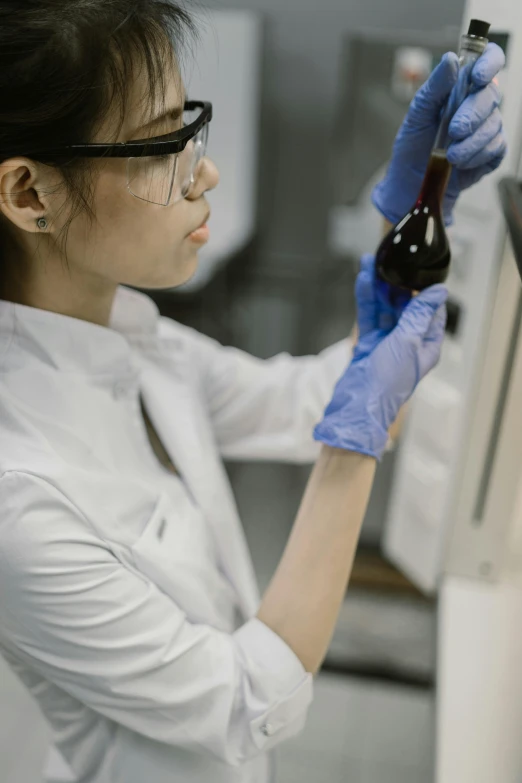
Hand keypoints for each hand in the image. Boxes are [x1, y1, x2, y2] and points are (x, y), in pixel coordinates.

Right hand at [314, 257, 447, 459]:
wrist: (357, 405)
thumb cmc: (387, 382)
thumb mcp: (407, 342)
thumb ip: (419, 314)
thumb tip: (437, 291)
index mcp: (427, 345)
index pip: (431, 311)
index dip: (426, 289)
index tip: (419, 269)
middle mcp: (409, 342)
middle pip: (405, 306)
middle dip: (397, 283)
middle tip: (390, 260)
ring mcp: (387, 342)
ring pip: (384, 307)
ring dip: (378, 286)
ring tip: (370, 262)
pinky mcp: (368, 343)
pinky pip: (368, 315)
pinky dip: (365, 298)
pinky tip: (362, 279)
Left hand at [372, 43, 506, 226]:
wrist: (411, 183)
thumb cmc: (413, 146)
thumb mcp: (418, 114)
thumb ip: (435, 87)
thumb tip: (450, 60)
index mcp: (462, 87)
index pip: (488, 60)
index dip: (489, 63)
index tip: (477, 76)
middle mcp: (478, 104)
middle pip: (492, 94)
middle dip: (473, 113)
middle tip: (454, 130)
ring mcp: (487, 128)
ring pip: (494, 125)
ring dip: (472, 141)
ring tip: (451, 155)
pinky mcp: (491, 152)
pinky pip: (495, 148)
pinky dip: (477, 156)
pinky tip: (460, 163)